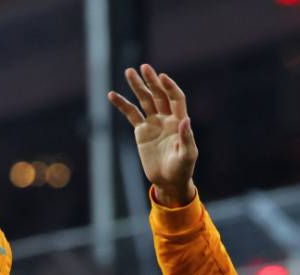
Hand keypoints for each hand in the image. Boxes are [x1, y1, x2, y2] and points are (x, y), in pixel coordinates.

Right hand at [107, 63, 197, 206]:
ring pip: (144, 100)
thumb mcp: (188, 155)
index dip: (170, 87)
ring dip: (137, 86)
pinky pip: (131, 115)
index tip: (162, 77)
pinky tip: (112, 95)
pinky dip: (122, 105)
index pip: (176, 98)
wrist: (169, 181)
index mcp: (180, 121)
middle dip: (151, 81)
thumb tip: (185, 120)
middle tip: (143, 67)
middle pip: (159, 95)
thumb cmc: (182, 169)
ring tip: (129, 72)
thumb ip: (187, 138)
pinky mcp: (141, 131)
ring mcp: (153, 123)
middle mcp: (167, 118)